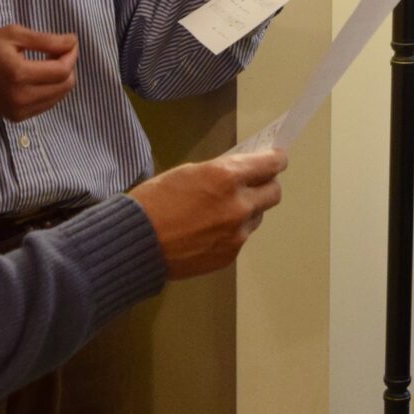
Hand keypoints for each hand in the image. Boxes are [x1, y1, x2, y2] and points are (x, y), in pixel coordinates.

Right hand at [0, 25, 78, 121]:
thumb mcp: (14, 34)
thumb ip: (46, 40)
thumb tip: (73, 42)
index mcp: (18, 73)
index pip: (62, 71)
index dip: (72, 55)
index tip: (69, 42)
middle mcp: (20, 96)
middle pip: (65, 86)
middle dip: (69, 66)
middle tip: (58, 52)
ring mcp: (19, 110)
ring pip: (59, 96)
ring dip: (61, 79)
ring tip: (46, 63)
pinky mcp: (17, 117)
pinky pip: (47, 104)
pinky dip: (50, 90)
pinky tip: (38, 77)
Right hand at [128, 149, 286, 278]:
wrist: (136, 243)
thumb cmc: (154, 202)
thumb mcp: (188, 173)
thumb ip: (220, 172)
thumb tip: (241, 173)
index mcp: (226, 177)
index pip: (270, 164)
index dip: (276, 160)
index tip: (277, 158)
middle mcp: (238, 205)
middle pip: (274, 192)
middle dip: (266, 185)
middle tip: (254, 183)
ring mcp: (236, 234)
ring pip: (257, 216)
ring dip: (248, 209)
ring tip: (221, 210)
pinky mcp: (229, 255)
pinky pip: (241, 237)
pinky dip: (232, 231)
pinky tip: (209, 229)